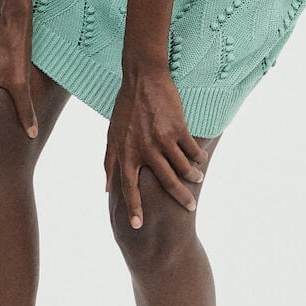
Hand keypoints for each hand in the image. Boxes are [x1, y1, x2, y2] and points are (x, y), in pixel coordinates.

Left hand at [104, 66, 209, 229]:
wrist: (143, 79)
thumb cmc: (126, 107)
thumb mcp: (112, 134)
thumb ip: (109, 162)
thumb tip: (105, 188)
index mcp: (127, 153)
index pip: (129, 187)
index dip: (133, 208)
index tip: (137, 226)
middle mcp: (145, 150)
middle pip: (166, 182)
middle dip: (180, 198)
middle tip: (190, 208)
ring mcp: (162, 139)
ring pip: (183, 168)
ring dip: (193, 177)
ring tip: (198, 179)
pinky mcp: (178, 128)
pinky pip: (192, 150)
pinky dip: (198, 157)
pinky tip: (200, 159)